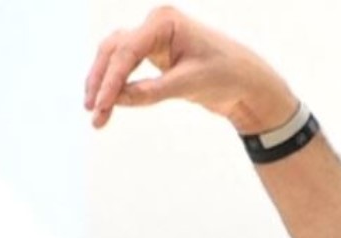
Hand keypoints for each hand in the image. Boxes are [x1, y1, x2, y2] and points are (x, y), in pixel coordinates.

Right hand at [84, 6, 294, 131]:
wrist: (248, 81)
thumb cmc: (227, 76)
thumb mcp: (190, 84)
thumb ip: (152, 91)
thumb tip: (116, 100)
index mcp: (165, 22)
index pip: (128, 50)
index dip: (111, 80)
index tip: (100, 106)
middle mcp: (155, 24)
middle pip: (114, 50)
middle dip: (101, 82)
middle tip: (93, 113)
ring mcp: (152, 37)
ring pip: (115, 56)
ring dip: (103, 82)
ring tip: (95, 113)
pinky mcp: (153, 53)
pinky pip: (126, 65)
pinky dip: (116, 83)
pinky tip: (107, 102)